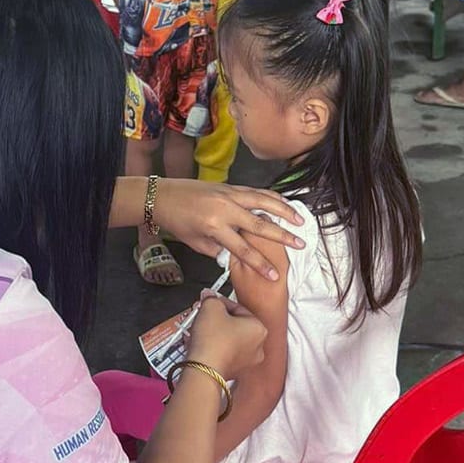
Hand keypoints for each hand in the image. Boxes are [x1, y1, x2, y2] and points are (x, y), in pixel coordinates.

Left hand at [153, 178, 305, 281]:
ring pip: (263, 202)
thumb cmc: (177, 222)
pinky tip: (284, 202)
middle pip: (260, 225)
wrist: (163, 196)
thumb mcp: (196, 243)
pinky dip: (272, 197)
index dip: (260, 264)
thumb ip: (219, 250)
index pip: (243, 250)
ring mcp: (229, 195)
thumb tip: (239, 255)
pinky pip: (256, 192)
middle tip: (300, 244)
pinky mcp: (230, 187)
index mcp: (214, 227)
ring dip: (284, 211)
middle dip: (282, 236)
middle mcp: (224, 209)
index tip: (274, 275)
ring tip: (300, 221)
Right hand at [186, 294, 266, 378]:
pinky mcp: (233, 371)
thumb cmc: (212, 342)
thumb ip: (211, 298)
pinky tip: (201, 343)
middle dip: (217, 319)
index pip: (238, 308)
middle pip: (234, 324)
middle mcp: (257, 347)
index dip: (220, 303)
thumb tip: (209, 298)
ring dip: (214, 333)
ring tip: (200, 329)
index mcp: (259, 329)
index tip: (210, 302)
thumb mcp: (211, 307)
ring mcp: (246, 362)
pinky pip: (223, 353)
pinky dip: (213, 347)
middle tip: (204, 315)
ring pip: (228, 339)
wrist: (203, 369)